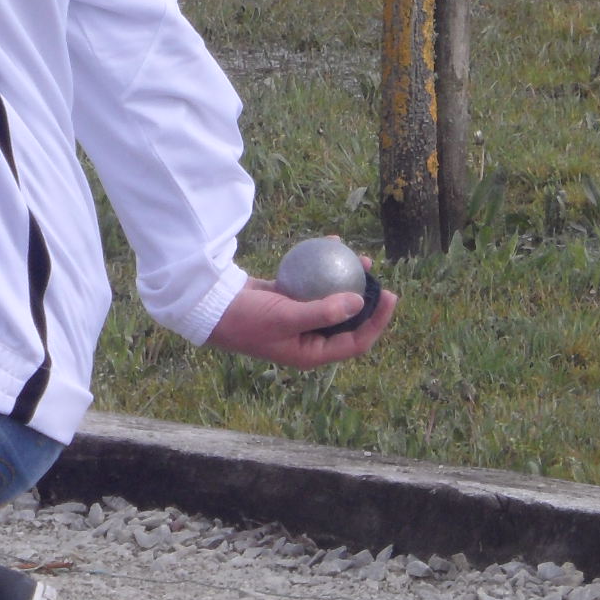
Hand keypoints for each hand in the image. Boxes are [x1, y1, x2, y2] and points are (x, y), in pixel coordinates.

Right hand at [203, 271, 394, 367]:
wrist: (209, 308)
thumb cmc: (246, 320)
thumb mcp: (285, 317)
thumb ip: (323, 312)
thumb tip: (359, 302)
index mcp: (312, 352)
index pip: (356, 341)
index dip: (377, 321)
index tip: (390, 296)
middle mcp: (309, 338)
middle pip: (347, 319)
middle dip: (365, 297)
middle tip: (376, 275)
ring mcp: (298, 318)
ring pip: (331, 299)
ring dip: (345, 279)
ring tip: (359, 257)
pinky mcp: (286, 300)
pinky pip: (311, 285)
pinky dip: (320, 269)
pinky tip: (329, 247)